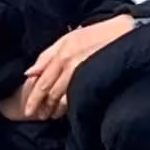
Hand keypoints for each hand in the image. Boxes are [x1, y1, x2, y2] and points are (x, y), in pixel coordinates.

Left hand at [0, 13, 135, 122]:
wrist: (122, 32)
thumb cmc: (94, 34)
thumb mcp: (67, 39)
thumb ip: (46, 56)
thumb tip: (29, 73)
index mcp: (61, 54)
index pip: (41, 81)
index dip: (33, 98)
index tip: (28, 111)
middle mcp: (69, 63)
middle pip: (49, 91)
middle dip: (41, 106)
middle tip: (39, 117)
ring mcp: (82, 71)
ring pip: (62, 97)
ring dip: (55, 109)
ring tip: (52, 116)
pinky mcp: (94, 78)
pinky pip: (77, 96)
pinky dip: (70, 106)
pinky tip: (67, 111)